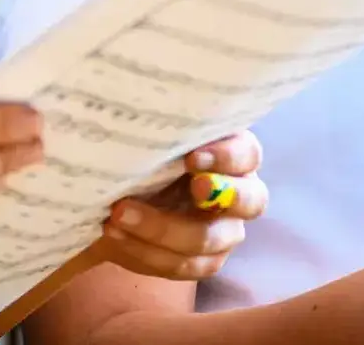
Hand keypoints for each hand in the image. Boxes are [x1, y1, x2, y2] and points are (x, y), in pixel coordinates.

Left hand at [92, 132, 266, 281]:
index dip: (226, 157)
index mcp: (233, 153)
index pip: (247, 153)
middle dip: (217, 196)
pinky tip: (114, 234)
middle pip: (249, 202)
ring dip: (161, 230)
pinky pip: (181, 266)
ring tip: (118, 214)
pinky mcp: (201, 262)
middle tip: (189, 188)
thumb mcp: (152, 131)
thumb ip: (160, 123)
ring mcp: (224, 232)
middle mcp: (239, 193)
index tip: (191, 156)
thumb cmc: (143, 148)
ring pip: (208, 241)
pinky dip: (145, 252)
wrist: (117, 189)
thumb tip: (136, 97)